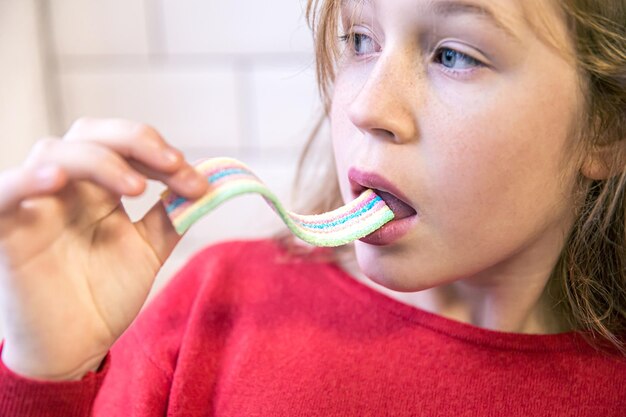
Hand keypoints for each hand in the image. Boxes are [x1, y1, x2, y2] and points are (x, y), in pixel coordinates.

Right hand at [0, 118, 207, 379]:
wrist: (76, 348)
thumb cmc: (105, 296)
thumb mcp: (148, 249)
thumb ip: (172, 215)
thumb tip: (209, 183)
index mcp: (99, 190)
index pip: (125, 146)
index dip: (161, 154)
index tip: (197, 183)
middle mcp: (67, 189)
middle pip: (90, 135)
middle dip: (136, 141)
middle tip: (174, 165)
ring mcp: (35, 205)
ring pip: (54, 153)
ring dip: (100, 160)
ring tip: (136, 187)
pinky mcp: (6, 231)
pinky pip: (1, 192)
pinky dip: (24, 179)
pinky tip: (57, 179)